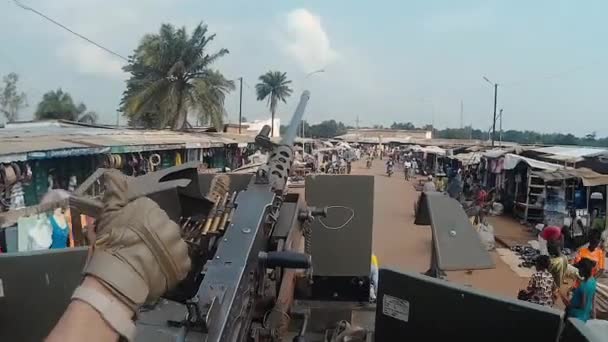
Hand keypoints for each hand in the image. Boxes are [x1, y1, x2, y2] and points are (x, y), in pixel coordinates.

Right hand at [83, 170, 190, 309]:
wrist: (121, 276)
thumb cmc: (112, 244)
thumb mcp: (108, 215)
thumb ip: (114, 193)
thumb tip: (114, 173)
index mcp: (153, 209)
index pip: (149, 211)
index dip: (139, 223)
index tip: (130, 232)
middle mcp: (170, 223)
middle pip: (163, 227)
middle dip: (154, 235)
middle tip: (138, 248)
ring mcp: (179, 244)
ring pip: (172, 244)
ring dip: (164, 250)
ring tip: (148, 261)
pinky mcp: (184, 263)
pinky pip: (179, 262)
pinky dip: (171, 266)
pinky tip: (158, 271)